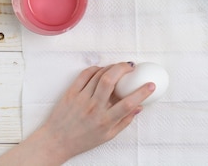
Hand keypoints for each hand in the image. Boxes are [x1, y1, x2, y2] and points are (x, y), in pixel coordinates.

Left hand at [0, 62, 154, 165]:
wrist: (56, 140)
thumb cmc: (82, 140)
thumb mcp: (108, 136)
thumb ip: (124, 121)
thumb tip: (139, 107)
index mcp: (105, 121)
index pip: (128, 104)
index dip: (142, 93)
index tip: (151, 85)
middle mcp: (93, 108)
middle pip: (111, 81)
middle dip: (124, 69)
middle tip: (131, 67)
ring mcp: (81, 99)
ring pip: (99, 75)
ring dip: (112, 67)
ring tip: (119, 67)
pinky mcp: (71, 92)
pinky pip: (85, 74)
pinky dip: (96, 68)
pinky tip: (102, 69)